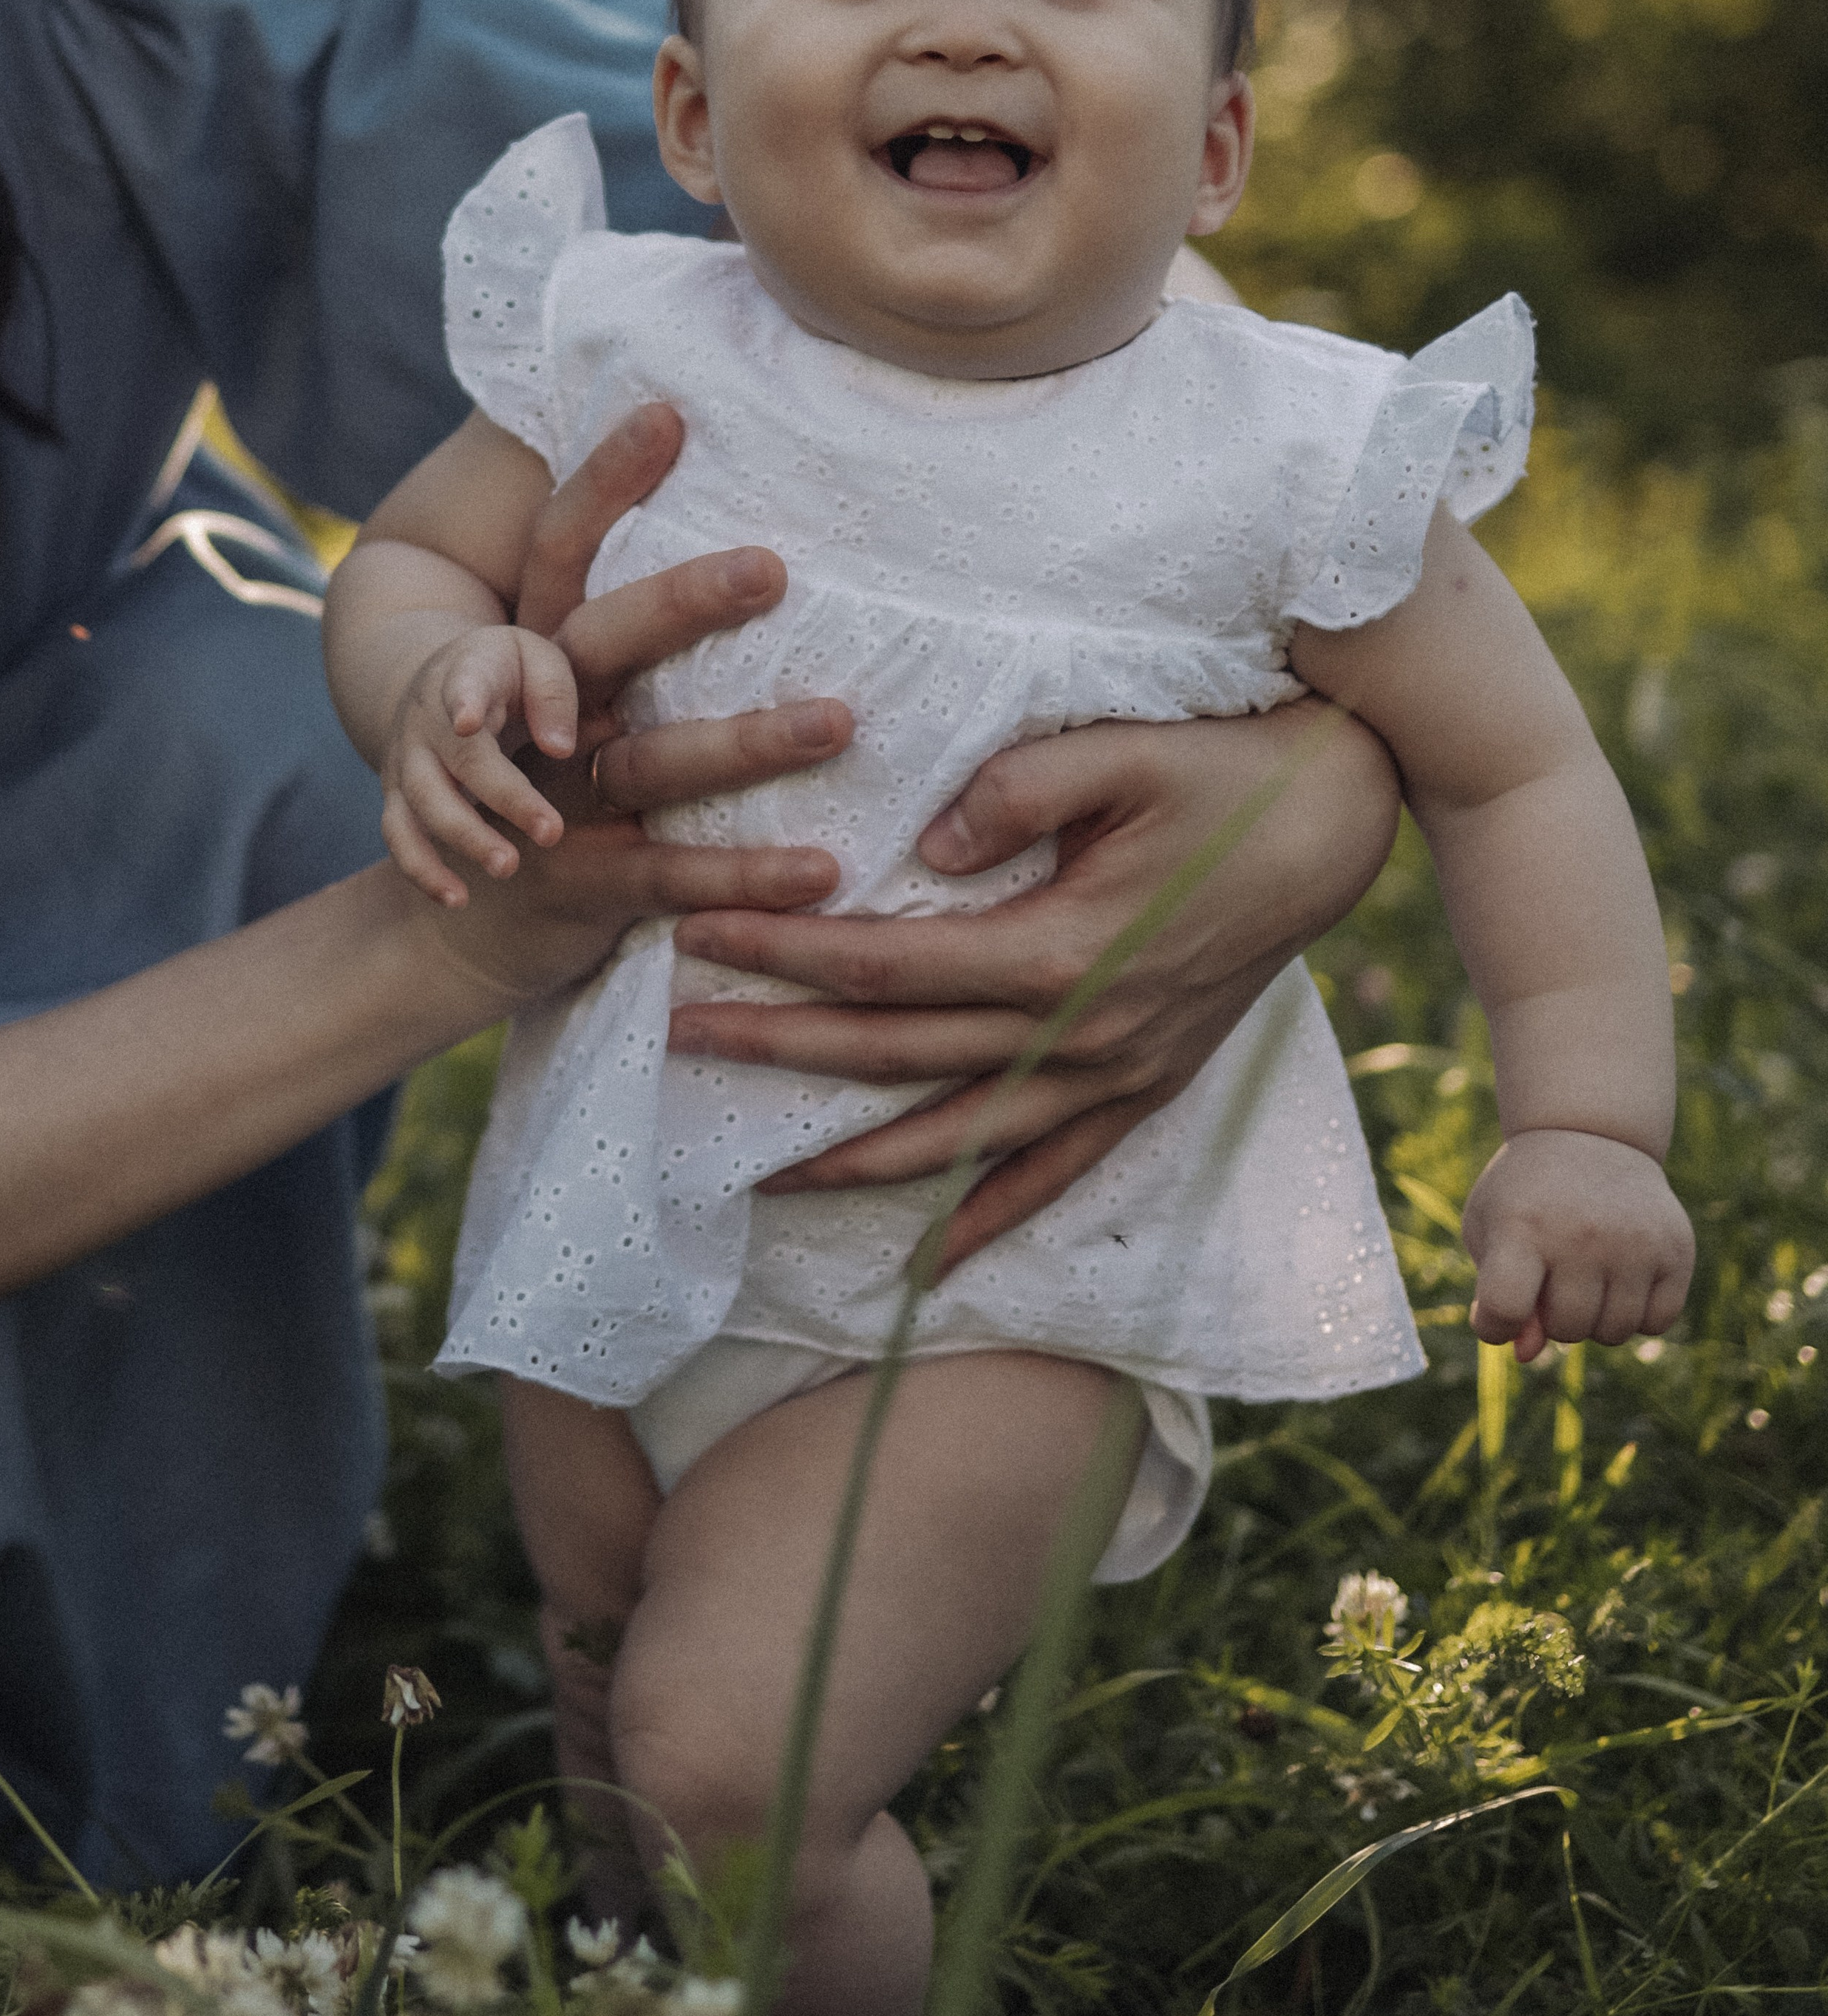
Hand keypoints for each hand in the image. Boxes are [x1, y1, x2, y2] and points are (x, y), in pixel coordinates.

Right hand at [382, 623, 580, 903]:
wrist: (435, 683)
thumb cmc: (504, 673)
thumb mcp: (535, 657)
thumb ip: (553, 692)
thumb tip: (559, 748)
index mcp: (464, 675)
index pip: (463, 685)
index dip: (463, 702)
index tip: (468, 722)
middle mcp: (425, 722)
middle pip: (454, 763)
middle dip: (499, 799)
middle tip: (549, 833)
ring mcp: (405, 762)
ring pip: (419, 806)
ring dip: (461, 840)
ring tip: (505, 869)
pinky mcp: (398, 797)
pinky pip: (399, 837)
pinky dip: (421, 871)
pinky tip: (456, 899)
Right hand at [416, 403, 854, 1001]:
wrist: (468, 928)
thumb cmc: (557, 785)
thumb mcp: (579, 697)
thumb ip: (635, 627)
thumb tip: (741, 516)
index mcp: (541, 653)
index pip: (559, 545)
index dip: (603, 478)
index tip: (668, 412)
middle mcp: (542, 718)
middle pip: (601, 641)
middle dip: (681, 600)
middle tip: (772, 565)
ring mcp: (557, 802)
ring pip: (653, 761)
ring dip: (746, 744)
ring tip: (840, 721)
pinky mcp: (586, 885)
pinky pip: (672, 874)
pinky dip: (745, 876)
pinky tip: (826, 869)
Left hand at [667, 697, 1400, 1271]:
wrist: (1340, 821)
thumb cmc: (1226, 770)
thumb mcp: (1124, 750)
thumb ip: (1020, 789)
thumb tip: (931, 846)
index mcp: (1060, 951)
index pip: (885, 967)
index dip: (785, 955)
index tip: (698, 934)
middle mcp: (1082, 1036)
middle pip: (899, 1061)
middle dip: (779, 1053)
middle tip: (675, 1041)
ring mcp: (1118, 1075)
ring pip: (962, 1141)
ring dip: (855, 1163)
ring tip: (756, 1174)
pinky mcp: (1148, 1087)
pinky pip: (1057, 1174)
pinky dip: (990, 1219)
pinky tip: (929, 1264)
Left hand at [1464, 1129, 1693, 1362]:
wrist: (1590, 1136)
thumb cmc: (1526, 1196)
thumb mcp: (1490, 1231)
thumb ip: (1497, 1296)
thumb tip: (1525, 1354)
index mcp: (1523, 1227)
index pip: (1506, 1306)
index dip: (1497, 1324)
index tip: (1499, 1308)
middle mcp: (1583, 1235)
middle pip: (1566, 1330)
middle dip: (1554, 1316)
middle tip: (1553, 1272)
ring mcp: (1636, 1243)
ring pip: (1614, 1333)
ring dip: (1596, 1318)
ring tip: (1586, 1271)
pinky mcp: (1677, 1250)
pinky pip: (1657, 1322)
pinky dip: (1638, 1314)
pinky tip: (1623, 1275)